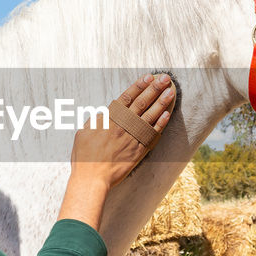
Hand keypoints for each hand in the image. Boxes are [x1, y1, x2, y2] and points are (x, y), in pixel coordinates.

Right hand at [58, 74, 173, 229]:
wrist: (92, 178)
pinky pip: (152, 134)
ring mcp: (132, 138)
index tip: (148, 77)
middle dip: (154, 89)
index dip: (138, 86)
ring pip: (149, 116)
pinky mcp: (138, 151)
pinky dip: (160, 124)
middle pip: (141, 103)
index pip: (126, 97)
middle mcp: (123, 126)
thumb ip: (97, 120)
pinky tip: (167, 114)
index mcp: (109, 119)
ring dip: (161, 102)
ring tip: (170, 91)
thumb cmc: (84, 156)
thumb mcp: (84, 132)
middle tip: (165, 78)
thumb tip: (105, 113)